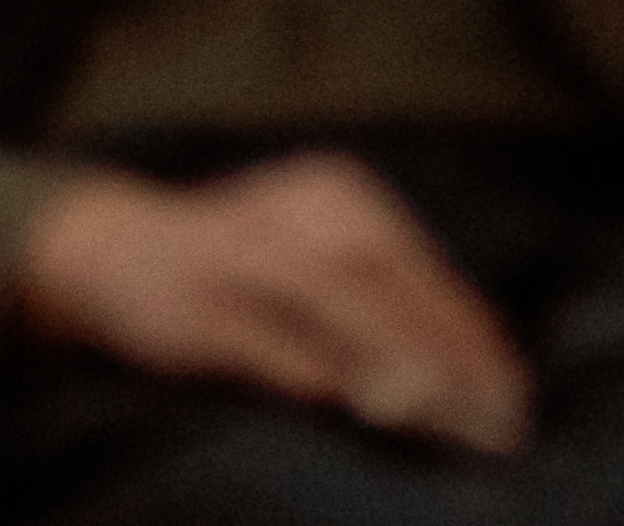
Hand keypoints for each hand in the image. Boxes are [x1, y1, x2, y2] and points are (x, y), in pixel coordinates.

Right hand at [3, 153, 534, 453]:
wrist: (106, 246)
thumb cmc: (236, 270)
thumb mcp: (316, 273)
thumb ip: (383, 320)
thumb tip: (469, 384)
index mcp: (337, 199)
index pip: (422, 271)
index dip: (473, 336)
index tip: (516, 397)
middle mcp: (294, 215)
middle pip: (389, 285)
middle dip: (448, 356)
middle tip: (497, 424)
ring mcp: (240, 254)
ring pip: (333, 302)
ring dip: (393, 358)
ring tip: (443, 414)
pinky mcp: (194, 301)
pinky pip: (262, 338)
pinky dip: (308, 370)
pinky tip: (349, 406)